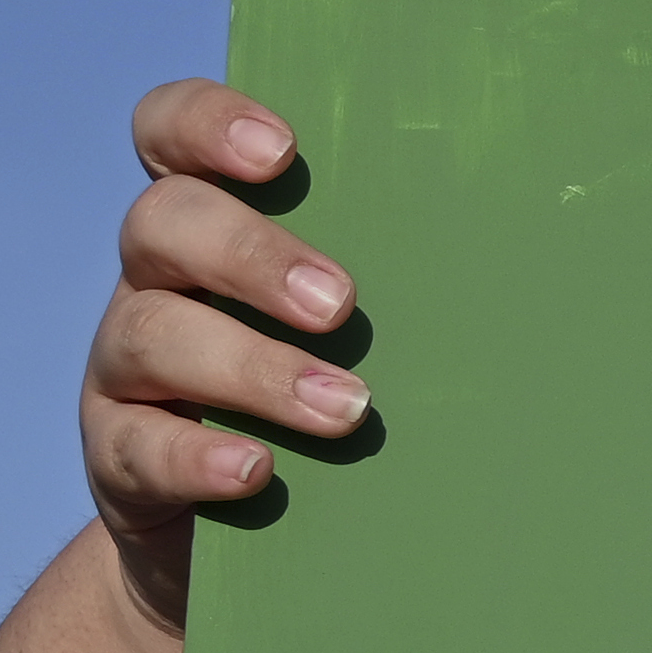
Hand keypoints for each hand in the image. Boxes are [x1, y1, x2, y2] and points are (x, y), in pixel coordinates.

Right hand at [80, 80, 367, 629]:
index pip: (169, 132)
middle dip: (253, 256)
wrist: (233, 530)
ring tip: (347, 408)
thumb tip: (534, 254)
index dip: (207, 123)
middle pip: (163, 224)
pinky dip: (198, 456)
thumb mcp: (348, 320)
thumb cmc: (325, 384)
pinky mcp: (118, 454)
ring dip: (256, 370)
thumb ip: (397, 271)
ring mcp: (125, 367)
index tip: (281, 150)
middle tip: (342, 303)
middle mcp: (156, 279)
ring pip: (152, 336)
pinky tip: (256, 471)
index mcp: (210, 222)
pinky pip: (137, 446)